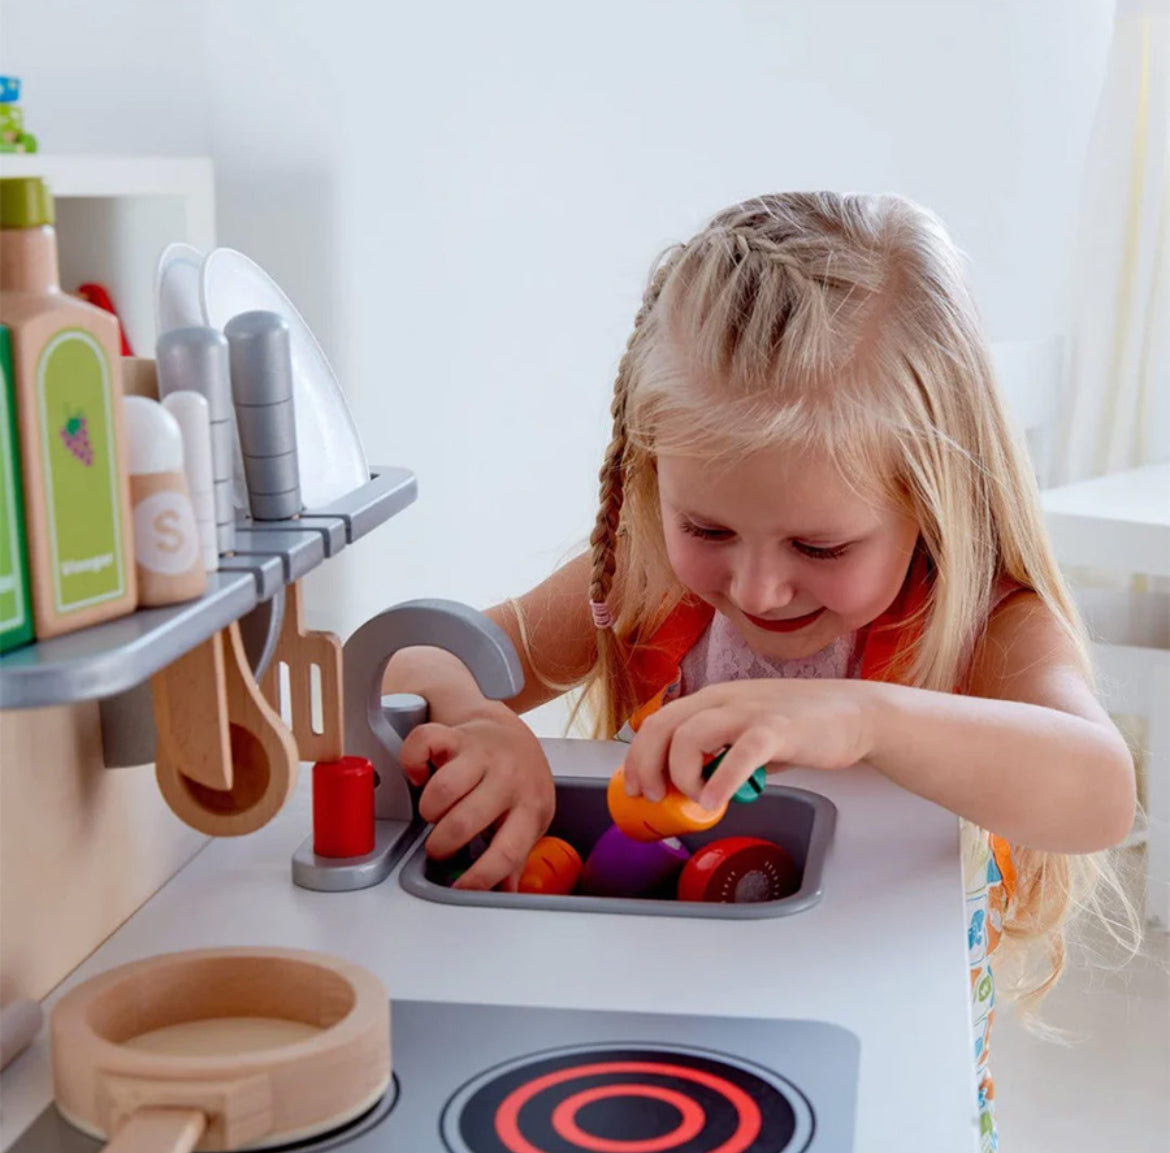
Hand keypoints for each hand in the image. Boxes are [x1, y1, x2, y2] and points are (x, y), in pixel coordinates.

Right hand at [400, 702, 554, 890]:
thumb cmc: (518, 780)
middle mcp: (507, 778)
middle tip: (441, 846)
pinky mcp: (455, 735)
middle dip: (443, 844)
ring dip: (429, 810)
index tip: (460, 889)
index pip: (508, 850)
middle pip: (465, 821)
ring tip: (434, 813)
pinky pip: (422, 745)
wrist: (510, 732)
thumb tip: (503, 893)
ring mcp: (481, 753)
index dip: (481, 877)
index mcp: (529, 806)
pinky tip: (421, 775)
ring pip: (442, 788)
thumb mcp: (527, 818)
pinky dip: (412, 764)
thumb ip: (514, 856)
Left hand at [623, 679, 874, 809]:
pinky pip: (740, 754)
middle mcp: (723, 699)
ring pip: (690, 737)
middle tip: (653, 798)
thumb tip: (692, 788)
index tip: (636, 786)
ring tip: (698, 800)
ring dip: (683, 776)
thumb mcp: (747, 732)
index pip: (658, 721)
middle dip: (647, 765)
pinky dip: (721, 781)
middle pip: (662, 726)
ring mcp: (750, 712)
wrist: (855, 713)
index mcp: (713, 699)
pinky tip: (715, 803)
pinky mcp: (778, 729)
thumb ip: (719, 752)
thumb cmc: (800, 726)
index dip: (638, 755)